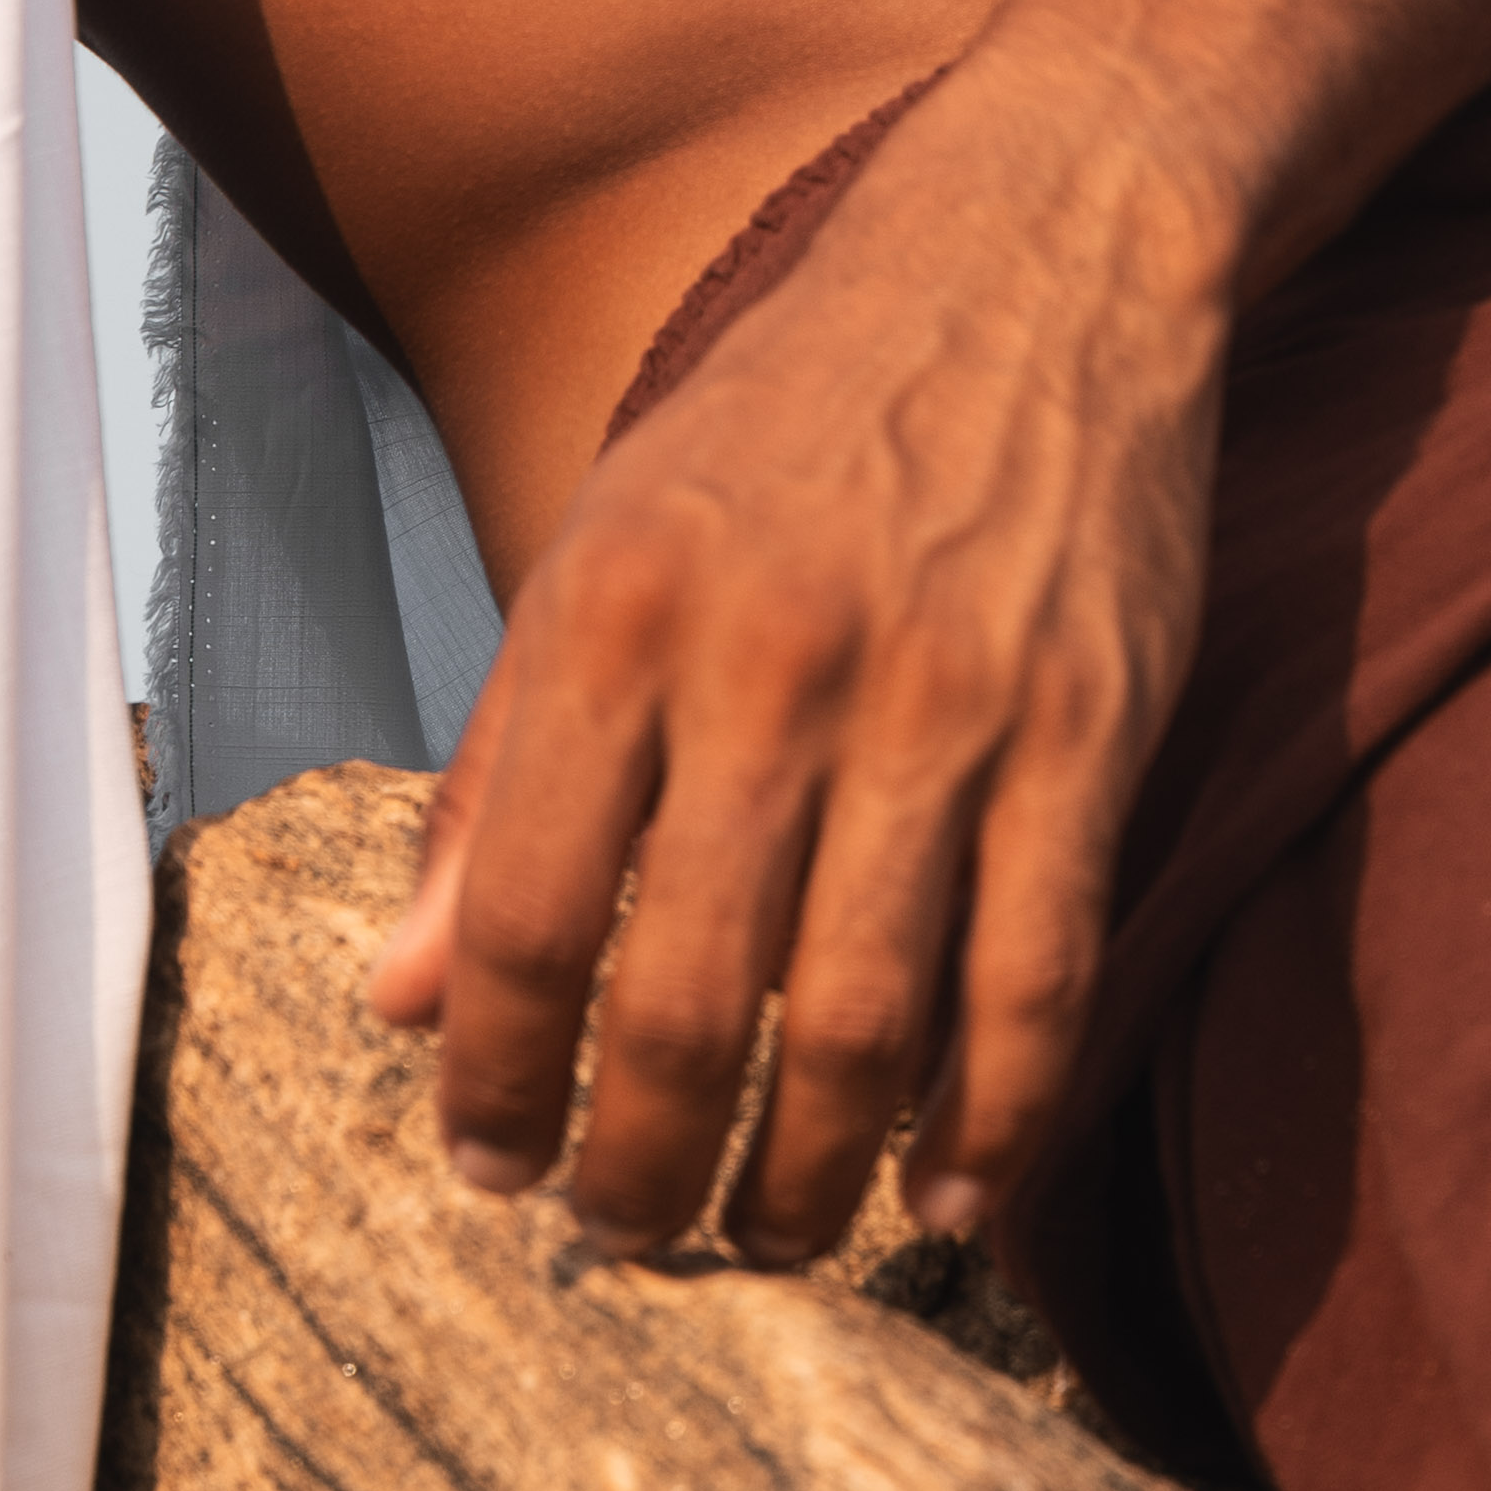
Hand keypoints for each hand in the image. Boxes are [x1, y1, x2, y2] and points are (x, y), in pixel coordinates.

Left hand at [366, 83, 1232, 1265]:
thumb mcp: (604, 538)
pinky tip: (948, 1197)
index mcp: (618, 609)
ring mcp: (945, 701)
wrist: (1036, 250)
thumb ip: (494, 767)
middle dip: (645, 1168)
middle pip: (689, 1001)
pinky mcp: (1092, 727)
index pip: (518, 912)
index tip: (488, 1168)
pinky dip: (993, 1123)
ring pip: (866, 1025)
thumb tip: (397, 992)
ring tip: (770, 1238)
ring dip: (809, 1180)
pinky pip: (1037, 979)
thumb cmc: (795, 412)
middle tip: (629, 1240)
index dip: (491, 1075)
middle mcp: (770, 660)